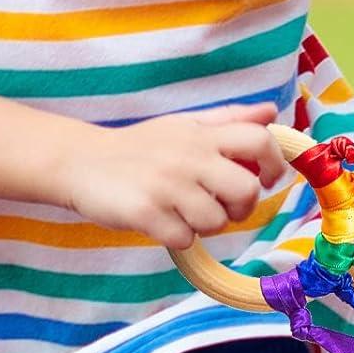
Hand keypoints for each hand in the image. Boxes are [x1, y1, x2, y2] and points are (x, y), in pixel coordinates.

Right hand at [56, 102, 289, 251]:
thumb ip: (228, 121)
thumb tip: (270, 113)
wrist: (79, 162)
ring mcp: (166, 184)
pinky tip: (161, 221)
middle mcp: (188, 156)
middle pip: (247, 191)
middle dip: (241, 208)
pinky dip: (177, 238)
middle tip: (221, 207)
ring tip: (181, 211)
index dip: (274, 163)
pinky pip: (186, 239)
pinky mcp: (146, 212)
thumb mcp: (184, 126)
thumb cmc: (141, 149)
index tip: (265, 179)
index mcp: (202, 134)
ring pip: (217, 222)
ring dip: (205, 226)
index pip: (259, 140)